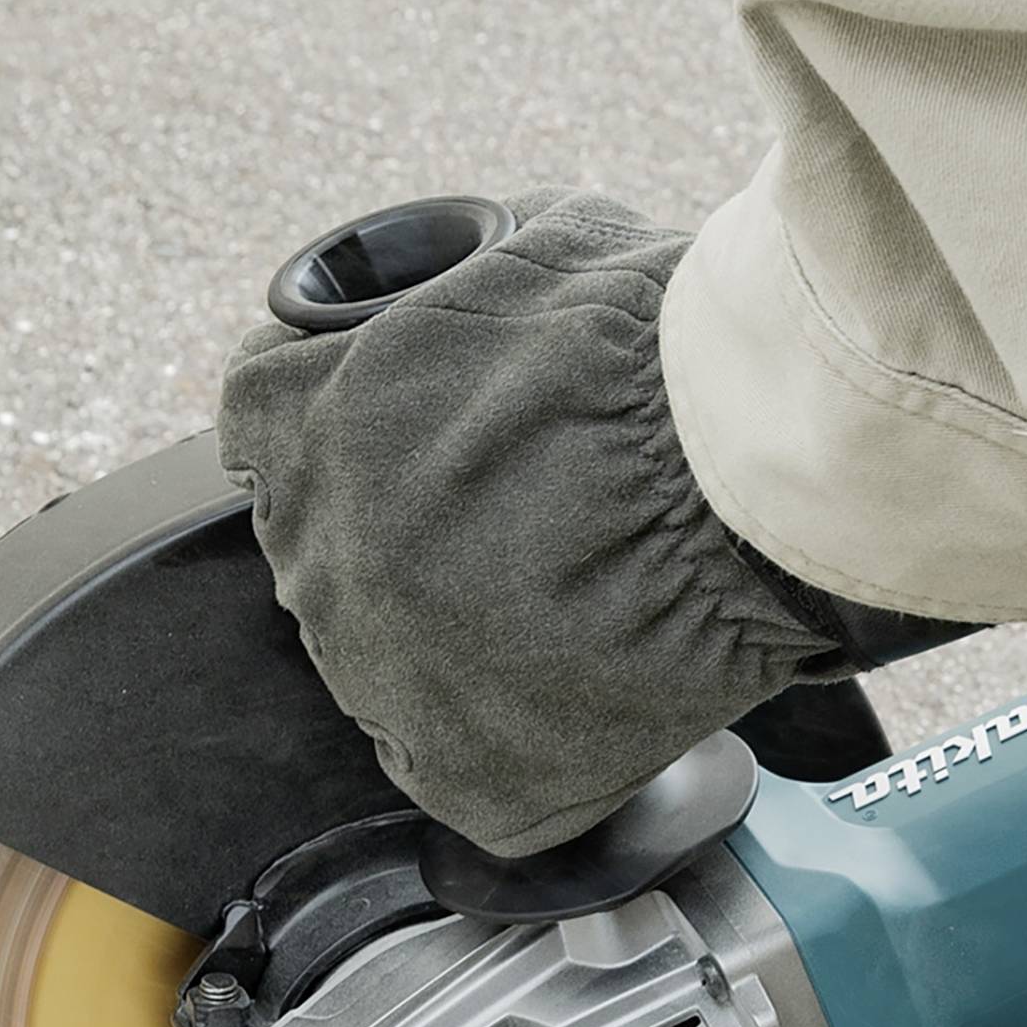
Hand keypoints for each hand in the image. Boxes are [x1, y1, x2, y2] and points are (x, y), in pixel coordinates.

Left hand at [220, 192, 854, 856]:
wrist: (750, 466)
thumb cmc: (661, 352)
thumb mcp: (521, 250)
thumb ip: (445, 292)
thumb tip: (458, 305)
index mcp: (290, 420)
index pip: (276, 440)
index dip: (373, 440)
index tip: (441, 450)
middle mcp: (310, 557)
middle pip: (338, 564)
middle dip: (420, 546)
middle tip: (536, 530)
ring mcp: (379, 677)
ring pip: (398, 674)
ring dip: (468, 648)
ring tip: (583, 608)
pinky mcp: (466, 775)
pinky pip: (467, 776)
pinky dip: (522, 748)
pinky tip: (589, 691)